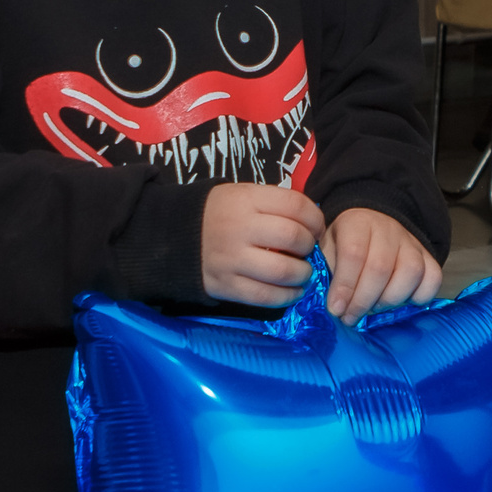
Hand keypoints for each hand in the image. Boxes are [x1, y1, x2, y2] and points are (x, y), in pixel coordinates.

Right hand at [201, 183, 324, 307]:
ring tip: (302, 273)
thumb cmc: (220, 214)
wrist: (176, 236)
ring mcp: (232, 259)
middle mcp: (240, 227)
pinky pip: (264, 296)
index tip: (316, 228)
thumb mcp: (243, 195)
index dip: (315, 218)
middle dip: (309, 246)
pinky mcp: (226, 285)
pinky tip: (293, 291)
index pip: (295, 205)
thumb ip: (275, 204)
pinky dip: (286, 296)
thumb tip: (312, 225)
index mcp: (247, 200)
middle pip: (292, 237)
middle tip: (307, 250)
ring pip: (282, 270)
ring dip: (302, 274)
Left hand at [323, 207, 441, 322]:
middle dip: (363, 300)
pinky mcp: (428, 257)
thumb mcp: (327, 250)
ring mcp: (412, 243)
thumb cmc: (344, 244)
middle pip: (381, 267)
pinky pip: (433, 278)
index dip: (345, 285)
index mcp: (357, 223)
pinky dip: (419, 297)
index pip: (354, 253)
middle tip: (350, 317)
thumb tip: (334, 305)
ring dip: (389, 300)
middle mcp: (388, 229)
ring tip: (373, 309)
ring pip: (410, 272)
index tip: (336, 309)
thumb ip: (328, 273)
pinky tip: (400, 304)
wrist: (371, 227)